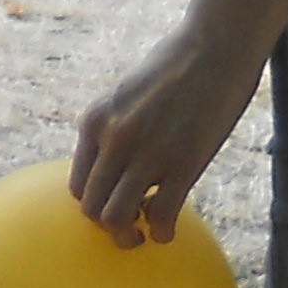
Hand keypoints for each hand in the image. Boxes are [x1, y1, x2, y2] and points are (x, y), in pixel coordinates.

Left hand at [68, 19, 266, 245]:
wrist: (210, 50)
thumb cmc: (174, 69)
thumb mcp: (127, 97)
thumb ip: (117, 128)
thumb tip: (117, 162)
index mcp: (94, 121)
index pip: (77, 182)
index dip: (94, 202)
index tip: (115, 205)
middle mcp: (111, 140)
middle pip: (90, 206)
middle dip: (107, 227)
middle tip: (129, 230)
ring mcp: (144, 154)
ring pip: (116, 218)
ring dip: (128, 237)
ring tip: (144, 235)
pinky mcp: (181, 164)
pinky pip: (160, 216)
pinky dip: (162, 232)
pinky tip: (169, 231)